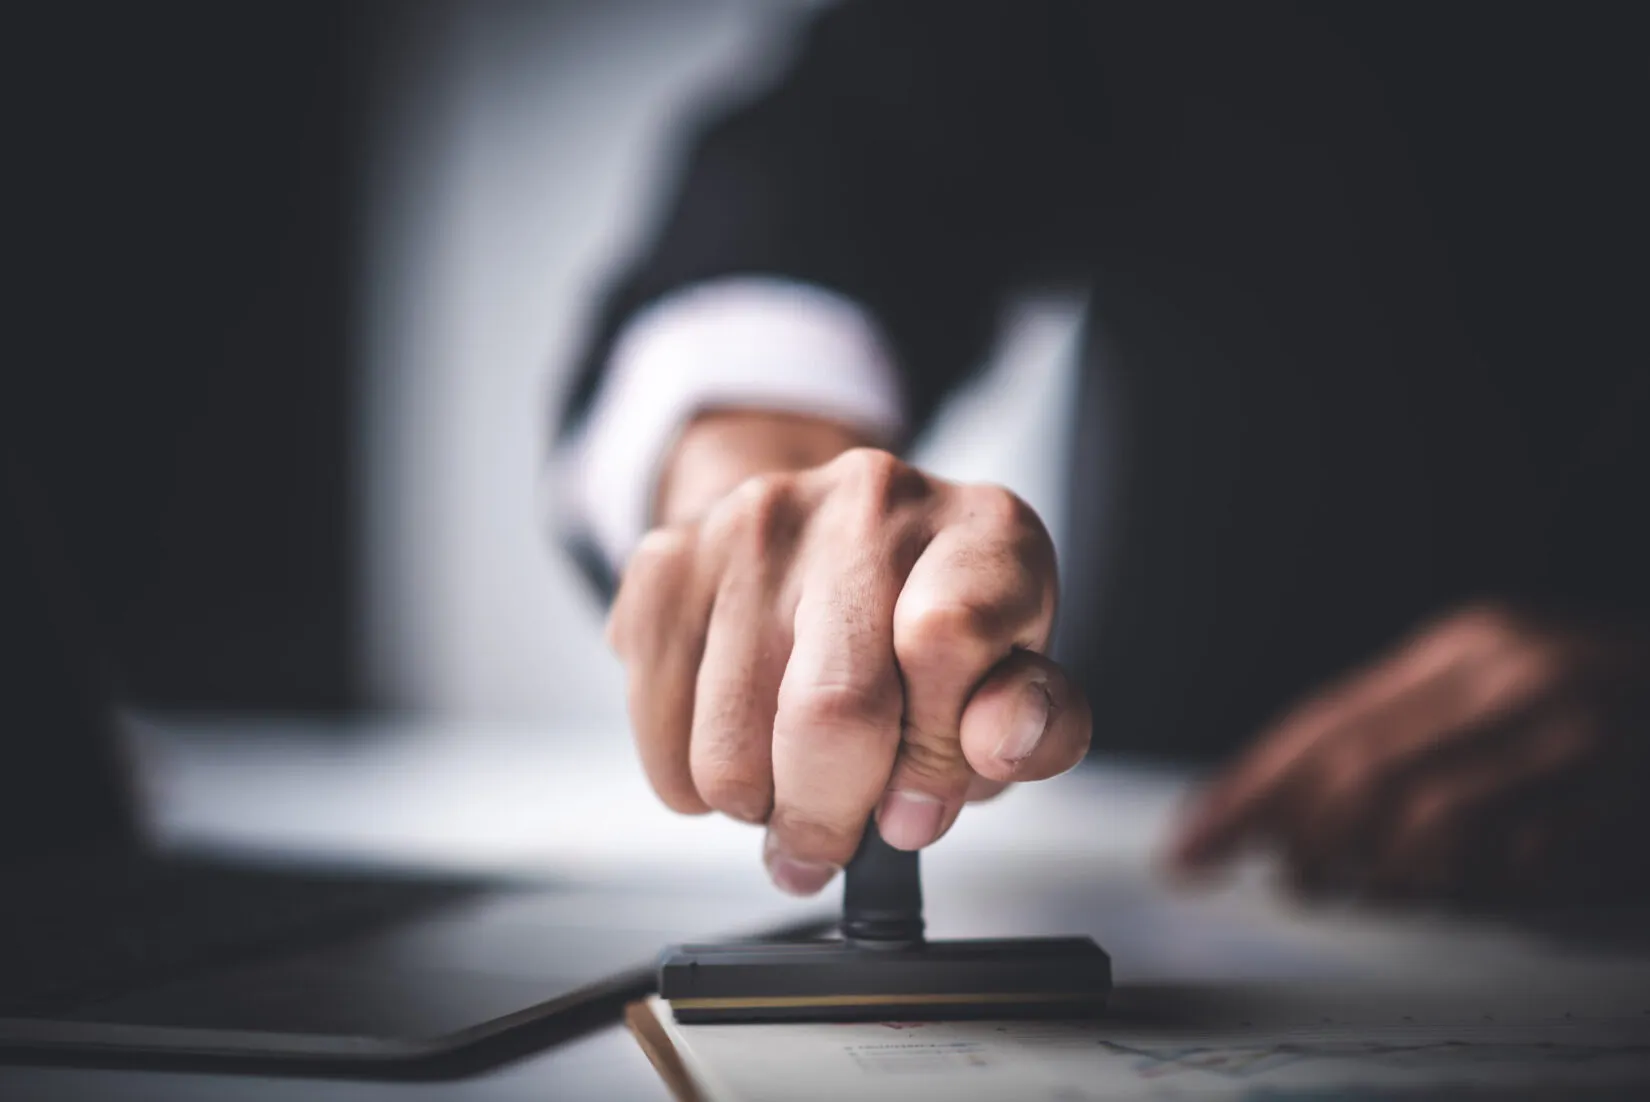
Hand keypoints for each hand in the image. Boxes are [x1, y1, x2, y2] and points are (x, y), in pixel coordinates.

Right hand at [606, 424, 1090, 894]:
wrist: (827, 537)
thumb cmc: (933, 626)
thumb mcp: (1014, 679)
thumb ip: (1035, 727)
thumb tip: (998, 746)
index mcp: (980, 530)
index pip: (946, 643)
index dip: (930, 757)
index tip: (916, 810)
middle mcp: (870, 501)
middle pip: (829, 709)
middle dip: (829, 816)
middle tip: (832, 841)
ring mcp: (758, 521)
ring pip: (731, 745)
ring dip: (758, 805)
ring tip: (788, 780)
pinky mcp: (669, 560)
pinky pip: (660, 729)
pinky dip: (691, 780)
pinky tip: (736, 744)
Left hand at [1170, 602, 1649, 904]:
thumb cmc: (1604, 702)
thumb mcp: (1497, 686)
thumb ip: (1401, 732)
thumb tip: (1282, 807)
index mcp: (1464, 645)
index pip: (1323, 722)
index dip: (1247, 790)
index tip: (1192, 846)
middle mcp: (1511, 678)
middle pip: (1356, 773)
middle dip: (1302, 841)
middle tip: (1291, 880)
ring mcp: (1571, 738)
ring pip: (1424, 827)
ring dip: (1387, 879)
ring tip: (1383, 889)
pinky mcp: (1620, 801)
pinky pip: (1515, 866)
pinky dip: (1478, 889)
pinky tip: (1479, 886)